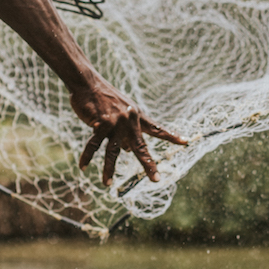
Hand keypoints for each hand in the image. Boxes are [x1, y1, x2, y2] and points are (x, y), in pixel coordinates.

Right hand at [71, 80, 187, 186]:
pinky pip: (93, 145)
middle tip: (156, 179)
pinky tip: (83, 167)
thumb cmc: (105, 99)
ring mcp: (115, 122)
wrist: (89, 83)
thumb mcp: (122, 113)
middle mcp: (129, 120)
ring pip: (113, 151)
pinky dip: (87, 157)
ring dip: (109, 169)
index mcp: (137, 116)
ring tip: (107, 184)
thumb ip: (128, 131)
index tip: (185, 142)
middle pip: (140, 146)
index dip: (171, 136)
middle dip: (148, 163)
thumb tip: (130, 151)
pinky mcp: (99, 123)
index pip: (157, 128)